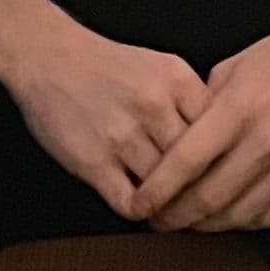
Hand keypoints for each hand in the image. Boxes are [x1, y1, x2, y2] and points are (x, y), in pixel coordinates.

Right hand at [0, 9, 209, 218]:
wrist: (47, 58)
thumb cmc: (106, 67)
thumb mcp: (162, 68)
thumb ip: (192, 102)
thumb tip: (222, 145)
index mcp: (177, 80)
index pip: (219, 132)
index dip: (222, 157)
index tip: (221, 172)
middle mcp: (153, 106)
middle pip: (196, 163)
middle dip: (199, 184)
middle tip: (202, 199)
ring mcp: (122, 135)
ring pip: (167, 188)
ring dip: (170, 202)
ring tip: (172, 206)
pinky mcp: (93, 162)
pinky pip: (132, 203)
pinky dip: (142, 211)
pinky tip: (142, 206)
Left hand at [129, 12, 269, 235]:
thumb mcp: (232, 68)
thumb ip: (200, 106)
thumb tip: (173, 138)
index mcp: (240, 109)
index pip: (186, 162)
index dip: (156, 191)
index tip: (137, 203)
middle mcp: (266, 142)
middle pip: (208, 198)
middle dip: (173, 217)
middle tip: (154, 219)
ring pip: (237, 215)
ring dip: (204, 225)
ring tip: (184, 220)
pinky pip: (268, 216)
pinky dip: (239, 222)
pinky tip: (224, 216)